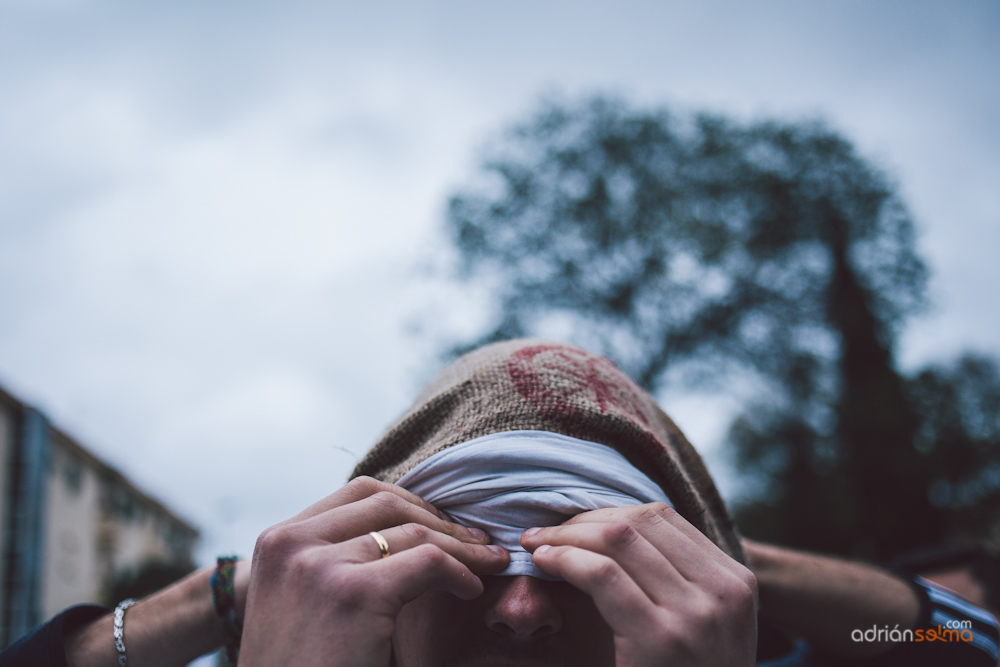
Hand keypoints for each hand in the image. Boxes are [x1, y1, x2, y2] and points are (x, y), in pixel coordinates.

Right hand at [239, 476, 508, 666]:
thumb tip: (397, 535)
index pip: (356, 495)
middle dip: (437, 518)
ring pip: (414, 531)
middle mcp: (292, 544)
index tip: (438, 527)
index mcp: (276, 543)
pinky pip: (429, 562)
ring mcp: (321, 565)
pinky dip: (461, 571)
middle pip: (386, 502)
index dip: (408, 505)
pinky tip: (471, 590)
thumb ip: (330, 562)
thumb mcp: (300, 604)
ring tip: (488, 562)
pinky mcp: (355, 594)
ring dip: (461, 545)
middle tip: (473, 540)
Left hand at [521, 503, 757, 666]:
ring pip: (619, 538)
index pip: (662, 519)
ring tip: (536, 545)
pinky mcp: (662, 638)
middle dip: (582, 520)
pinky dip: (565, 559)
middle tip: (543, 533)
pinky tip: (544, 563)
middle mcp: (725, 592)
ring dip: (566, 535)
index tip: (570, 526)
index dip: (607, 513)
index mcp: (737, 583)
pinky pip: (602, 574)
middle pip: (640, 522)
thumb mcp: (699, 628)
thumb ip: (673, 582)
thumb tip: (606, 528)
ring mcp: (697, 614)